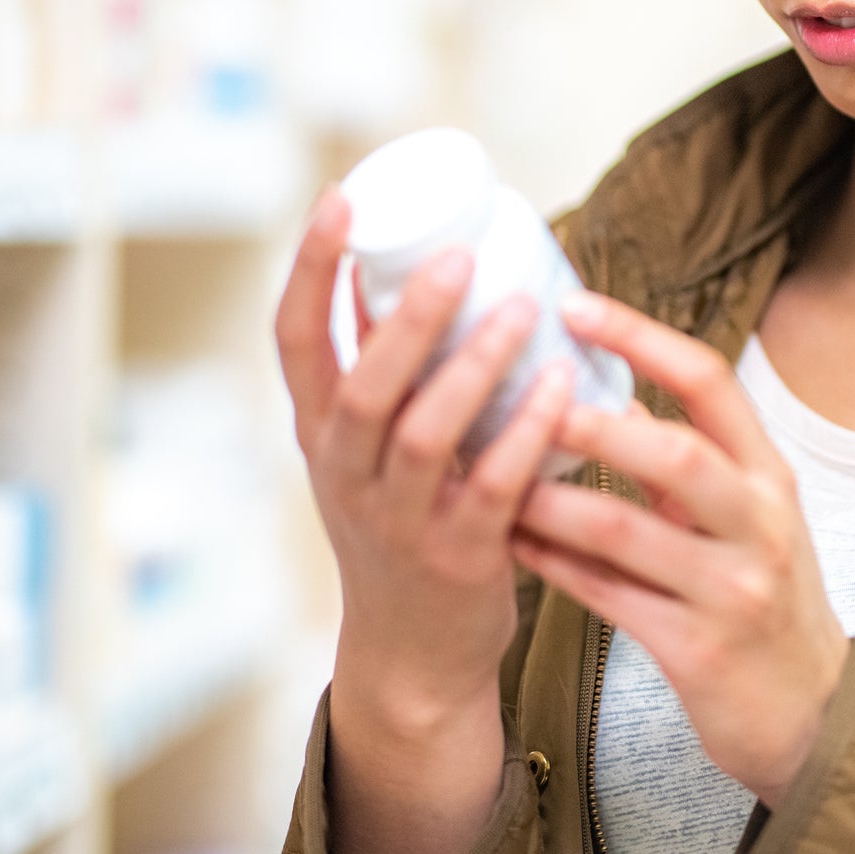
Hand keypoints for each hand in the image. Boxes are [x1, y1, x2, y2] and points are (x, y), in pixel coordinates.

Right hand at [276, 190, 575, 853]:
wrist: (413, 655)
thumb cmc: (403, 523)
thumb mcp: (368, 448)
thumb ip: (385, 366)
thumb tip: (401, 259)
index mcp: (319, 432)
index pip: (293, 339)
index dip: (312, 267)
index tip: (341, 197)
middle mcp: (344, 472)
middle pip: (361, 385)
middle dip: (405, 317)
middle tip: (458, 258)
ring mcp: (396, 520)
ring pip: (423, 435)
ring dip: (472, 368)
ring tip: (521, 311)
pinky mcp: (456, 559)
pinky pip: (490, 489)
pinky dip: (525, 436)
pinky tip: (560, 387)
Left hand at [512, 291, 848, 806]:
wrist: (809, 713)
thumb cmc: (765, 598)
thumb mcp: (745, 517)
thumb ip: (686, 461)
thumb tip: (615, 396)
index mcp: (767, 474)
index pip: (709, 381)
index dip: (640, 337)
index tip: (574, 306)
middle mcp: (757, 522)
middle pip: (675, 453)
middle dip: (592, 427)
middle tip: (524, 400)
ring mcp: (731, 587)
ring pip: (626, 532)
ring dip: (549, 502)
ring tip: (489, 476)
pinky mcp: (697, 648)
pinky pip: (609, 596)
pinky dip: (553, 566)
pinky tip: (507, 544)